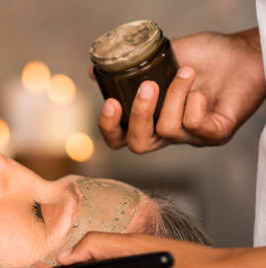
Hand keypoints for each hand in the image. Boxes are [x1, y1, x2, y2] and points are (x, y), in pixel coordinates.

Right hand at [96, 28, 265, 153]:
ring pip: (167, 129)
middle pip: (139, 145)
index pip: (120, 138)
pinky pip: (194, 125)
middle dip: (138, 116)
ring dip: (174, 95)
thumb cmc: (207, 57)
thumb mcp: (162, 58)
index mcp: (151, 119)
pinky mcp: (216, 134)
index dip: (109, 128)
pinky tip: (203, 90)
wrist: (244, 52)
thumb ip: (132, 67)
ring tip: (187, 72)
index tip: (110, 103)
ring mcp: (192, 137)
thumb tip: (94, 72)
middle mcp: (169, 133)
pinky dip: (195, 103)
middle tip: (147, 87)